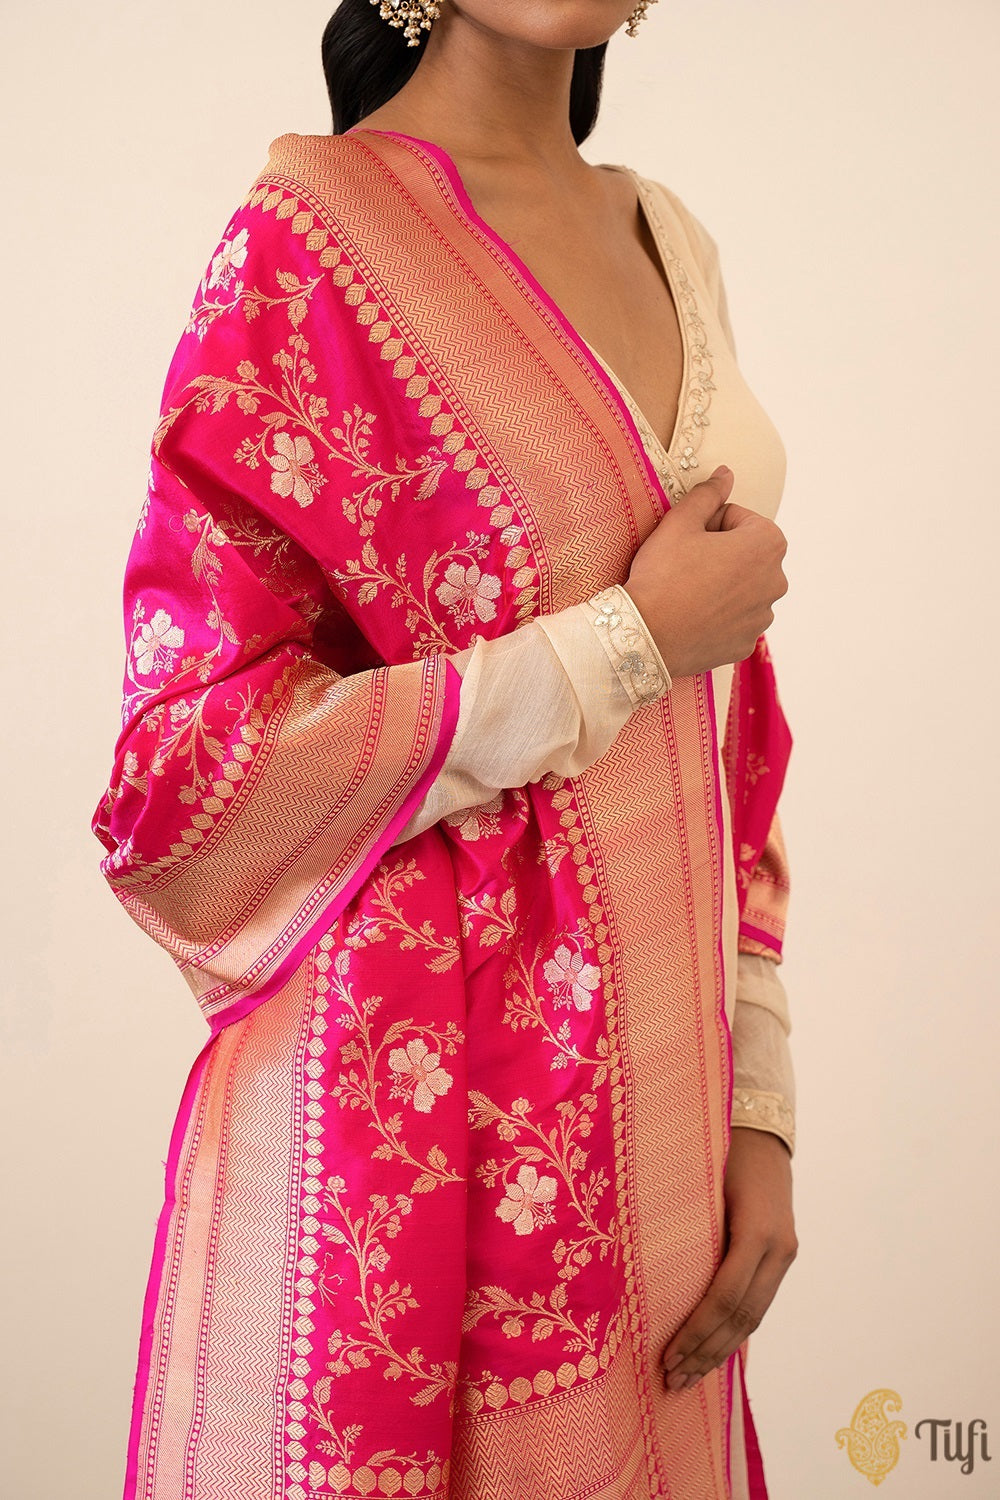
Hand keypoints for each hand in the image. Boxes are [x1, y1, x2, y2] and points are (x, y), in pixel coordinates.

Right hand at [623, 466, 787, 678]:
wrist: (646, 635)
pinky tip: (691, 615)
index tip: (687, 539)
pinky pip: (734, 620)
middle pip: (745, 554)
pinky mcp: (747, 643)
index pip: (738, 518)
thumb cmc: (663, 575)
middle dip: (720, 554)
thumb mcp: (680, 523)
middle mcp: (776, 581)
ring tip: (687, 591)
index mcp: (768, 544)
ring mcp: (763, 616)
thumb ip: (708, 494)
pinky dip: (718, 615)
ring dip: (721, 584)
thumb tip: (726, 474)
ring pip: (741, 588)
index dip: (708, 524)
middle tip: (684, 564)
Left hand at [658, 1127, 796, 1392]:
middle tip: (672, 1382)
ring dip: (720, 1351)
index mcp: (758, 1230)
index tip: (667, 1356)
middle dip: (706, 1353)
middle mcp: (778, 1248)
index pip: (725, 1296)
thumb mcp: (702, 1181)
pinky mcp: (782, 1256)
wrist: (762, 1129)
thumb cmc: (721, 1148)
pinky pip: (757, 1303)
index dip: (697, 1331)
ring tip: (688, 1377)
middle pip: (742, 1317)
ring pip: (754, 1318)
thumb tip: (643, 1274)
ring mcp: (784, 1254)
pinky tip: (712, 1351)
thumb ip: (685, 1225)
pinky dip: (734, 1331)